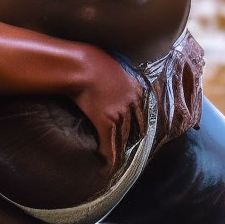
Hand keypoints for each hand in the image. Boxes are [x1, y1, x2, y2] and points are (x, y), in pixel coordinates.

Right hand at [70, 49, 147, 167]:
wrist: (81, 65)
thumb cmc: (91, 61)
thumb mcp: (112, 66)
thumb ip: (118, 77)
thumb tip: (114, 82)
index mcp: (136, 88)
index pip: (143, 111)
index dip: (141, 122)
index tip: (141, 130)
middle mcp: (132, 102)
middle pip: (138, 125)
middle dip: (137, 138)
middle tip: (135, 149)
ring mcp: (120, 112)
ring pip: (125, 136)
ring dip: (123, 148)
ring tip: (124, 160)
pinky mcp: (106, 121)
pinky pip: (109, 141)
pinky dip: (108, 153)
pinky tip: (108, 162)